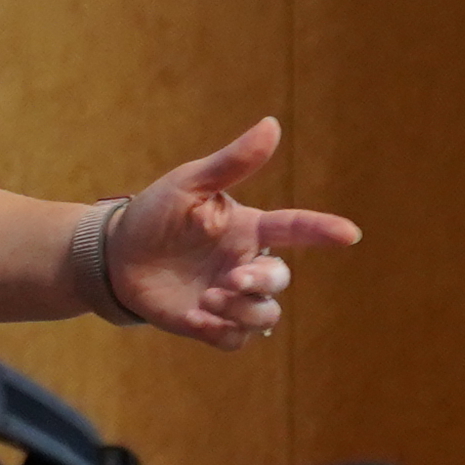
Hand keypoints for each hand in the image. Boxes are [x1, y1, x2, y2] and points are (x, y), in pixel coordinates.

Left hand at [99, 119, 361, 348]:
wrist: (116, 256)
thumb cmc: (156, 214)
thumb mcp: (190, 183)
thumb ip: (232, 162)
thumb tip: (272, 125)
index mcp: (247, 229)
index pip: (295, 228)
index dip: (322, 231)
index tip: (349, 234)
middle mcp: (245, 264)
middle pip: (280, 279)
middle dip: (262, 282)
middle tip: (229, 280)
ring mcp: (229, 298)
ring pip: (265, 315)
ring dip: (243, 310)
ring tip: (207, 299)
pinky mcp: (209, 325)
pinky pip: (235, 340)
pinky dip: (223, 332)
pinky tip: (197, 318)